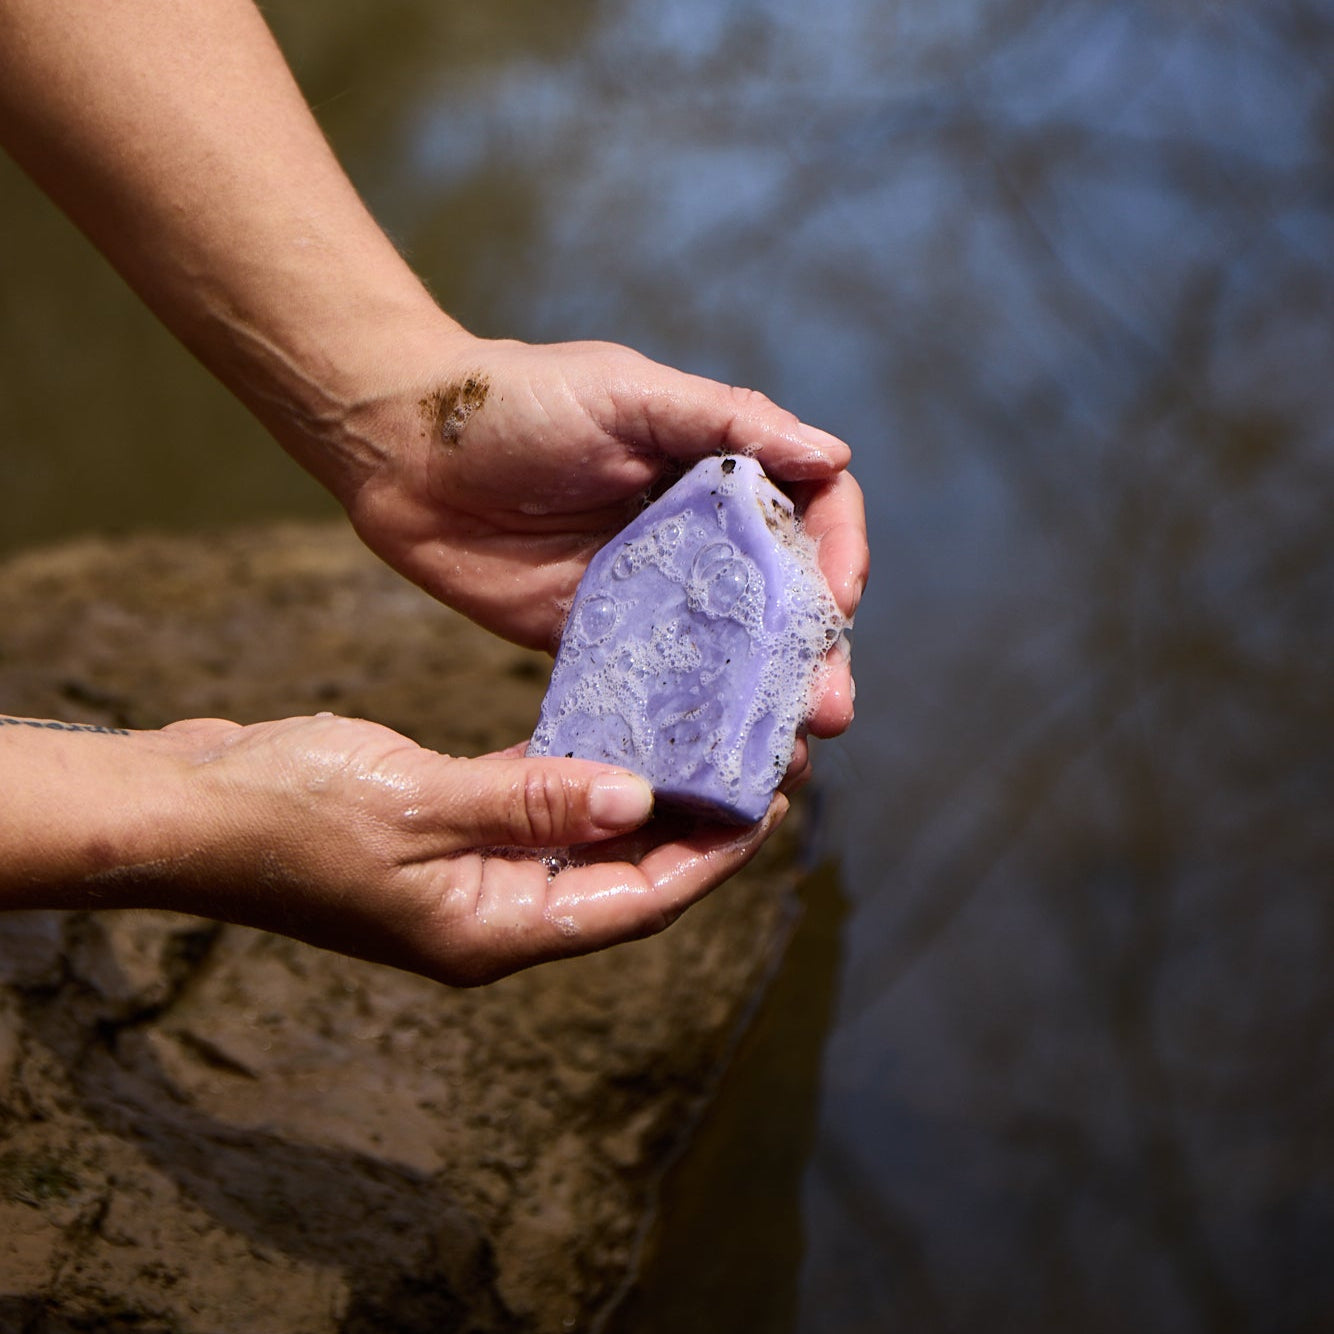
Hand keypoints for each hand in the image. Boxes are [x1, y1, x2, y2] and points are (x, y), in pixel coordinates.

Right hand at [153, 715, 786, 985]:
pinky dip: (574, 780)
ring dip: (636, 802)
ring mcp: (463, 879)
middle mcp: (488, 916)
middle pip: (619, 878)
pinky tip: (609, 735)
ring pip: (580, 844)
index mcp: (490, 932)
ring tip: (699, 748)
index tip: (771, 809)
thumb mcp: (417, 805)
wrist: (185, 804)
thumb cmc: (286, 812)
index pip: (633, 903)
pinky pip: (531, 811)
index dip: (709, 860)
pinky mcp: (440, 835)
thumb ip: (531, 802)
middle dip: (688, 830)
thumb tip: (638, 800)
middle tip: (754, 769)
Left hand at [343, 336, 867, 736]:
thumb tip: (834, 454)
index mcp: (715, 469)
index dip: (841, 551)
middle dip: (816, 653)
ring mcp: (651, 596)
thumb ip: (725, 421)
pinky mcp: (599, 642)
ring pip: (732, 656)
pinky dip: (689, 725)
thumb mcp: (626, 392)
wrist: (402, 451)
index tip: (840, 596)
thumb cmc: (516, 402)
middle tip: (831, 704)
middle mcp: (696, 537)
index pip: (811, 510)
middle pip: (783, 600)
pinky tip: (711, 762)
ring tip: (789, 749)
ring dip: (767, 702)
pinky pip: (658, 689)